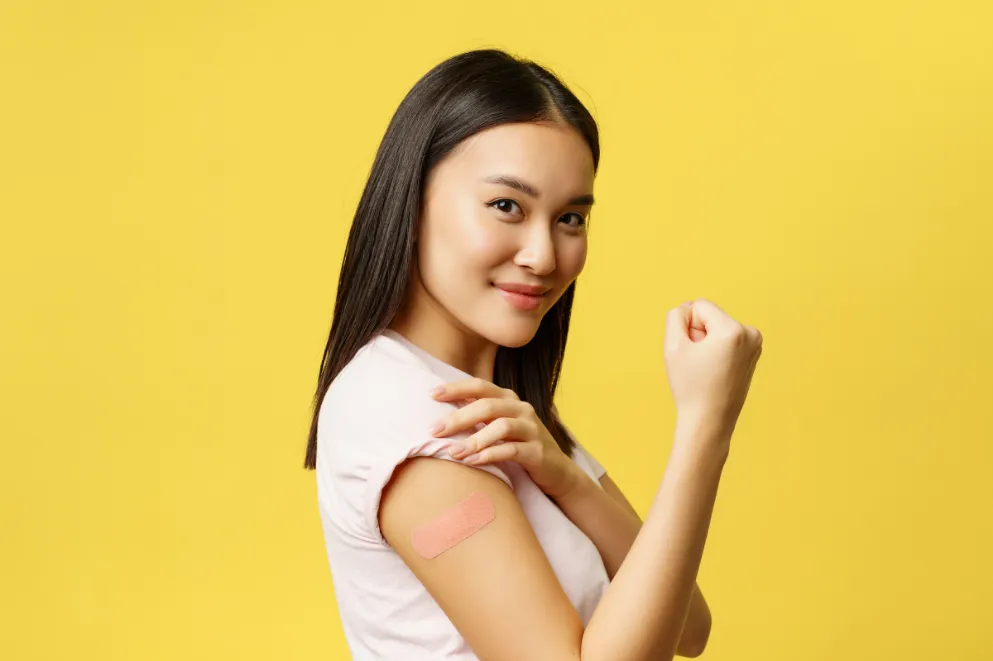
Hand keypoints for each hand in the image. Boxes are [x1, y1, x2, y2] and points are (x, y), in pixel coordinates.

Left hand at [429, 378, 581, 499]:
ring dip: (473, 440)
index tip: (431, 395)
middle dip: (458, 418)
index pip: (480, 386)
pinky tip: (473, 462)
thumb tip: (442, 409)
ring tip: (453, 452)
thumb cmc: (520, 446)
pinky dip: (490, 455)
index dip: (455, 388)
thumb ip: (479, 415)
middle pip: (487, 405)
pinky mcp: (538, 452)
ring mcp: (532, 429)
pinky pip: (512, 450)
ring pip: (500, 427)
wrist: (556, 471)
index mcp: (509, 399)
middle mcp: (522, 409)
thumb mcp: (499, 426)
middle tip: (434, 430)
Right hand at [664, 298, 762, 444]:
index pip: (699, 306)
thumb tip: (688, 309)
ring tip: (706, 368)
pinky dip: (717, 351)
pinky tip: (715, 371)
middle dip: (698, 334)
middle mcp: (751, 334)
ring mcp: (755, 345)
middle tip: (698, 363)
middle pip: (711, 316)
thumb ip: (675, 317)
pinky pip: (727, 340)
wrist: (709, 421)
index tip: (691, 351)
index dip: (687, 326)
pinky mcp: (754, 355)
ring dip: (707, 342)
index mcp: (733, 330)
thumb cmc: (691, 386)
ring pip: (718, 328)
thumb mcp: (673, 346)